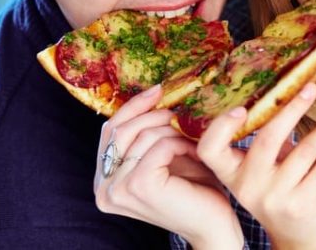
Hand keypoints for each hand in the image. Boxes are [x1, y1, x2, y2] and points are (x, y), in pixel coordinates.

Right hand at [94, 85, 243, 249]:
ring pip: (145, 135)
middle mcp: (102, 188)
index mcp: (104, 180)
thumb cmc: (193, 188)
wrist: (213, 225)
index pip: (109, 130)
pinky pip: (160, 145)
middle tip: (183, 115)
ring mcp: (117, 189)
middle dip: (156, 115)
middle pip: (123, 128)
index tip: (158, 90)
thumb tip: (154, 92)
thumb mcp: (166, 155)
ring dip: (176, 133)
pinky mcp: (138, 186)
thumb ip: (150, 133)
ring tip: (195, 142)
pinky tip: (197, 154)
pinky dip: (182, 144)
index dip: (133, 107)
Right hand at [197, 83, 315, 249]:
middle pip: (267, 140)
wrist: (296, 238)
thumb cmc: (279, 190)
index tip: (241, 107)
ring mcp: (274, 197)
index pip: (210, 150)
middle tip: (310, 88)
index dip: (221, 127)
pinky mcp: (301, 205)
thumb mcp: (264, 168)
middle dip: (291, 109)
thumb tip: (286, 91)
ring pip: (302, 153)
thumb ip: (269, 137)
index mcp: (232, 173)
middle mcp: (248, 186)